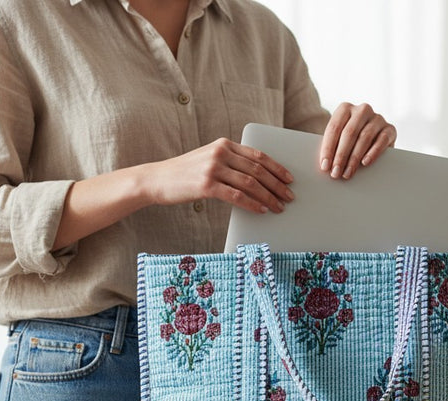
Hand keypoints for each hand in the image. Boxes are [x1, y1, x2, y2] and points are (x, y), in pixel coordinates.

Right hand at [147, 137, 293, 213]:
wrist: (158, 179)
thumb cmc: (186, 173)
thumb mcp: (209, 159)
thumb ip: (230, 162)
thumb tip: (258, 179)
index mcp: (224, 144)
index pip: (258, 155)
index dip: (277, 168)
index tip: (289, 179)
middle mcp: (220, 153)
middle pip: (257, 170)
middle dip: (277, 185)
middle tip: (289, 197)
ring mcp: (213, 168)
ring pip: (250, 184)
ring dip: (269, 197)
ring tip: (279, 206)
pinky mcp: (206, 185)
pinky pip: (237, 196)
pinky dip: (253, 204)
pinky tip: (262, 210)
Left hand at [319, 102, 396, 179]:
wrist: (374, 139)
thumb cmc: (350, 140)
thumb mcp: (339, 139)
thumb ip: (332, 146)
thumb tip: (325, 164)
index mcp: (345, 108)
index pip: (334, 128)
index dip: (328, 148)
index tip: (324, 166)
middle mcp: (362, 110)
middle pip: (349, 133)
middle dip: (341, 155)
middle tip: (336, 172)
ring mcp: (377, 118)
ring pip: (364, 138)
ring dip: (354, 158)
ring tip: (347, 173)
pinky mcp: (390, 129)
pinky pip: (381, 140)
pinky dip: (373, 152)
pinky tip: (365, 163)